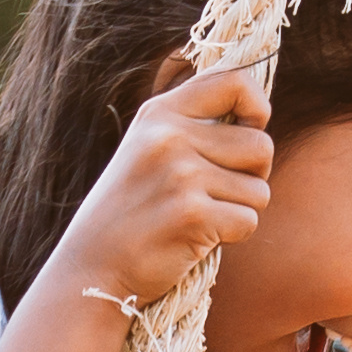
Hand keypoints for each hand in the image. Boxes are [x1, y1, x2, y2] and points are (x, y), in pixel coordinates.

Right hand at [53, 63, 271, 308]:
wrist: (90, 271)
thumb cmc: (130, 213)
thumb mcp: (148, 151)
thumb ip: (193, 127)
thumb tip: (259, 116)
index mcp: (159, 113)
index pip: (234, 81)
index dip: (257, 107)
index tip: (248, 131)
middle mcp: (169, 136)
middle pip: (261, 145)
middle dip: (253, 176)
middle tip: (215, 195)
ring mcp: (180, 174)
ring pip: (260, 189)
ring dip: (240, 210)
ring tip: (198, 218)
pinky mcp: (192, 214)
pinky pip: (248, 221)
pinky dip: (231, 237)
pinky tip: (195, 239)